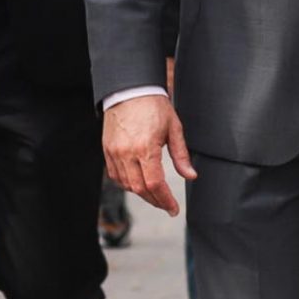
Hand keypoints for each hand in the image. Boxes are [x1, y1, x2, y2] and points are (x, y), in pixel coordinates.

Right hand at [103, 92, 194, 215]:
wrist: (130, 89)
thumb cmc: (154, 106)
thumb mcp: (174, 128)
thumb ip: (181, 155)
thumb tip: (191, 176)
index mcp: (146, 148)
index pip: (155, 184)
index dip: (165, 200)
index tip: (173, 209)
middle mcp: (127, 153)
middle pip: (140, 189)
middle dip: (155, 201)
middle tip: (167, 205)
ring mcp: (115, 152)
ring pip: (126, 185)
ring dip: (142, 194)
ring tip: (155, 195)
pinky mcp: (107, 150)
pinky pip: (115, 176)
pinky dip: (127, 184)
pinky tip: (138, 183)